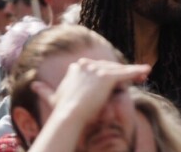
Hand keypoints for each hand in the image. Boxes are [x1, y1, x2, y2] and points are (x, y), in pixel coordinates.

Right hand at [32, 58, 149, 123]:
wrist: (69, 115)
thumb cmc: (62, 110)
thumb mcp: (53, 97)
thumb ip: (44, 90)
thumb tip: (32, 85)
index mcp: (76, 68)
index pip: (97, 68)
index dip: (107, 74)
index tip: (115, 80)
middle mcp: (86, 65)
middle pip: (109, 67)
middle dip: (122, 72)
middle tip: (137, 77)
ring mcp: (96, 70)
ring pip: (119, 70)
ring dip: (133, 72)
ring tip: (144, 75)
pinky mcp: (106, 76)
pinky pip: (126, 73)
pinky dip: (137, 71)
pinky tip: (147, 70)